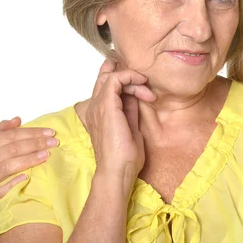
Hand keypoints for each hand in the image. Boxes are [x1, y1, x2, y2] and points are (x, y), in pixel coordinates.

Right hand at [0, 117, 58, 223]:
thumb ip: (5, 135)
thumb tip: (16, 119)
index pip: (9, 136)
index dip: (31, 133)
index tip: (50, 132)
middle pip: (9, 149)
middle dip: (34, 144)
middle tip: (53, 143)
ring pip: (6, 167)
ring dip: (28, 160)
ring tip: (45, 156)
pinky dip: (13, 182)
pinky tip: (26, 177)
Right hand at [84, 59, 155, 189]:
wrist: (118, 171)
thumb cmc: (124, 157)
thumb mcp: (130, 127)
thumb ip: (130, 110)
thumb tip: (135, 96)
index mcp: (99, 113)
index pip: (105, 87)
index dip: (123, 79)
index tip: (143, 87)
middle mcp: (95, 107)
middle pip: (104, 77)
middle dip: (124, 72)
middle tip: (143, 80)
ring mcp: (99, 105)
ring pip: (112, 76)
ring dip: (133, 79)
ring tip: (148, 91)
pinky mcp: (107, 105)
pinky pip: (115, 79)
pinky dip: (130, 77)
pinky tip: (142, 84)